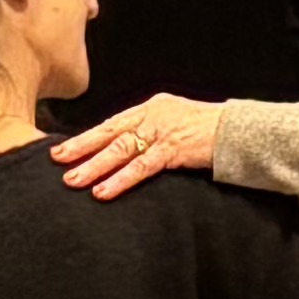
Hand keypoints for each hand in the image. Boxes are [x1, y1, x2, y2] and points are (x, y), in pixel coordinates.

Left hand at [50, 94, 223, 199]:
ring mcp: (163, 131)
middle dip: (81, 147)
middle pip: (110, 132)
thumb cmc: (211, 131)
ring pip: (120, 149)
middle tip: (57, 160)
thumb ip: (155, 133)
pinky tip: (103, 191)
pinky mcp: (174, 149)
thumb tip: (129, 151)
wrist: (241, 131)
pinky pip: (141, 167)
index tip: (65, 148)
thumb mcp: (178, 123)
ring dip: (94, 166)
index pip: (113, 123)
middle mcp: (153, 114)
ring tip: (73, 180)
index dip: (88, 137)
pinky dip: (120, 180)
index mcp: (153, 106)